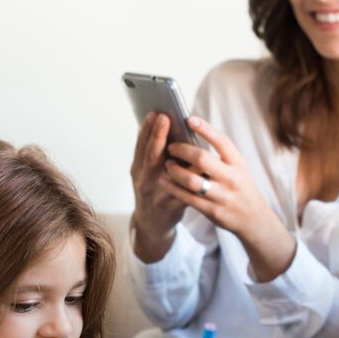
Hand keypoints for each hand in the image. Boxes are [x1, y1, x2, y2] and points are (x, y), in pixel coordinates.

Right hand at [130, 112, 188, 262]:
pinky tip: (200, 165)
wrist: (152, 226)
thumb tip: (167, 125)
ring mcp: (155, 194)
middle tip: (164, 117)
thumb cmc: (154, 191)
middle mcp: (143, 180)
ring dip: (177, 154)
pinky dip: (192, 176)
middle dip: (157, 135)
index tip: (154, 112)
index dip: (146, 129)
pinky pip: (183, 188)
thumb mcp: (147, 172)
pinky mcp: (170, 206)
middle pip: (150, 155)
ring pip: (167, 172)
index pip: (140, 145)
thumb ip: (155, 153)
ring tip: (186, 136)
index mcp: (138, 169)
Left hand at [162, 117, 295, 281]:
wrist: (253, 219)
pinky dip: (173, 188)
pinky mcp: (213, 211)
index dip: (205, 129)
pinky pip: (188, 198)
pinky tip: (164, 181)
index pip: (222, 142)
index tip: (189, 119)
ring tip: (167, 164)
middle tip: (171, 147)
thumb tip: (196, 132)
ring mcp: (222, 196)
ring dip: (175, 171)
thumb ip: (222, 154)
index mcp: (238, 164)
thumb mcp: (239, 168)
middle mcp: (232, 178)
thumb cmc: (241, 187)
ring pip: (192, 181)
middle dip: (182, 150)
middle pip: (202, 159)